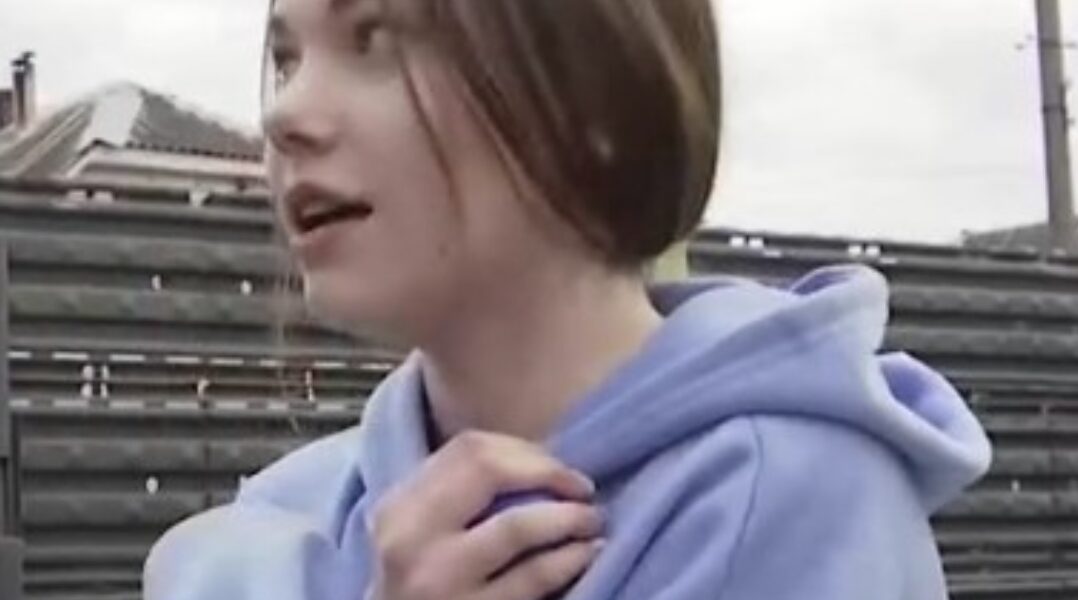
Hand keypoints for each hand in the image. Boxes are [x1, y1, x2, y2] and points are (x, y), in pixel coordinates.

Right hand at [366, 431, 604, 599]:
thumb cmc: (427, 582)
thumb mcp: (421, 532)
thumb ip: (461, 495)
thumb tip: (543, 462)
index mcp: (398, 508)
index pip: (468, 450)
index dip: (525, 451)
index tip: (556, 466)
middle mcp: (411, 539)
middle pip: (488, 470)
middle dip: (548, 472)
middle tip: (582, 488)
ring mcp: (439, 580)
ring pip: (516, 526)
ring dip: (569, 516)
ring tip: (592, 520)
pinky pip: (533, 578)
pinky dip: (569, 559)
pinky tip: (586, 553)